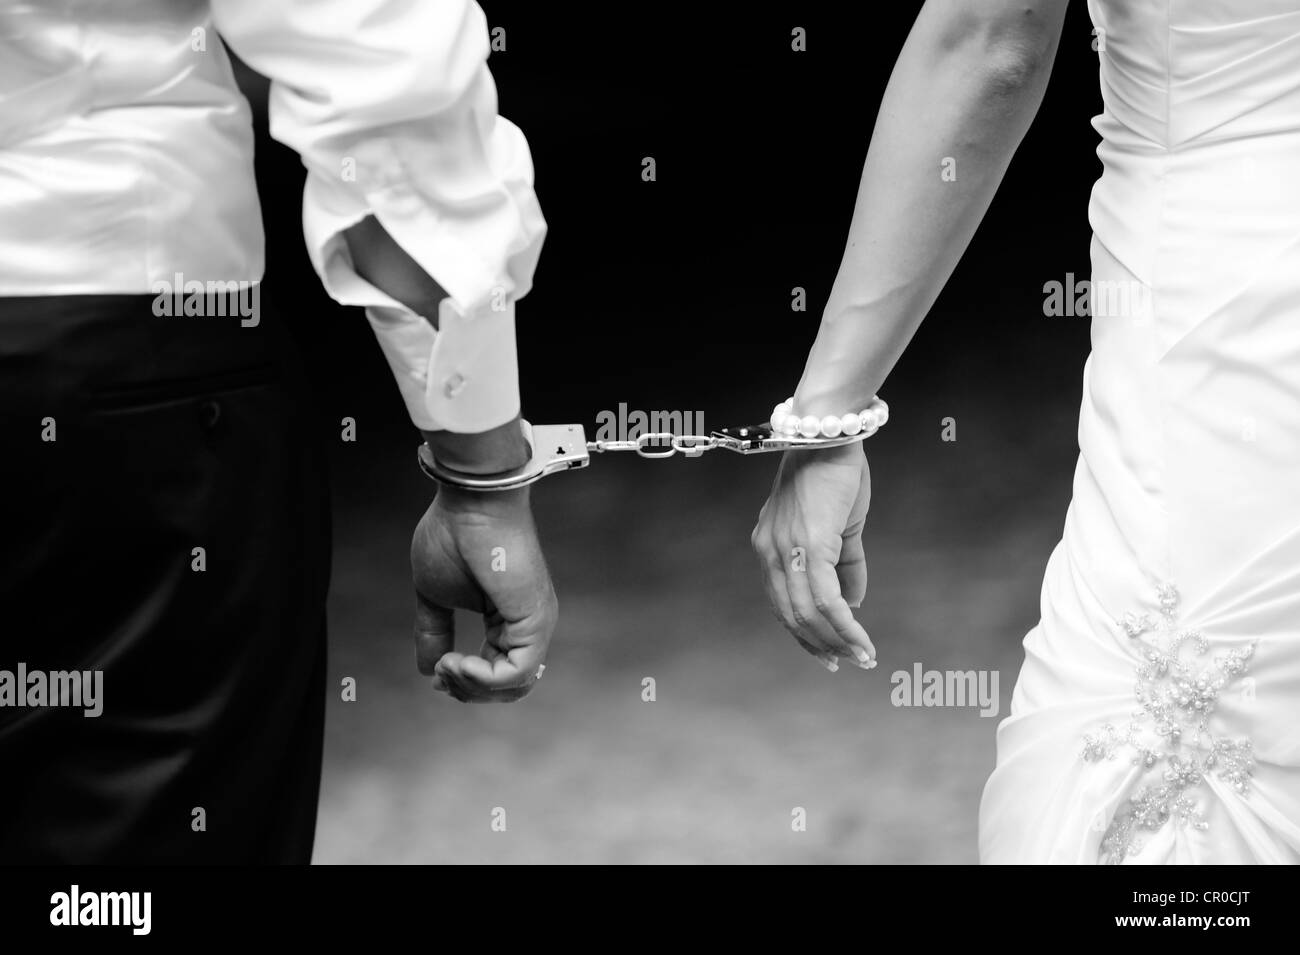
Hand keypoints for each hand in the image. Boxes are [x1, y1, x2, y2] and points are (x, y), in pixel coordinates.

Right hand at [411, 484, 557, 701]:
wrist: (471, 503)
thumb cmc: (454, 535)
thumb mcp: (435, 595)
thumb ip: (433, 632)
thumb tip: (428, 670)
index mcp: (507, 618)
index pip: (497, 672)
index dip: (465, 682)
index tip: (438, 672)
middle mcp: (527, 624)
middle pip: (508, 687)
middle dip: (467, 690)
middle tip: (441, 674)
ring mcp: (535, 624)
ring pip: (515, 686)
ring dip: (473, 686)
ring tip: (448, 666)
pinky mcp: (535, 621)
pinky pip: (517, 673)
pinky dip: (484, 679)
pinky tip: (458, 662)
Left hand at [750, 442, 875, 670]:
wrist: (830, 430)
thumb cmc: (834, 471)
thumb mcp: (839, 525)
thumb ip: (845, 564)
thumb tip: (852, 603)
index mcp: (769, 545)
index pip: (782, 603)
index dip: (804, 633)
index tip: (827, 655)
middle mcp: (769, 551)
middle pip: (792, 615)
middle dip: (821, 644)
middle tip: (848, 663)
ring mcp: (785, 548)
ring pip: (808, 613)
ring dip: (836, 641)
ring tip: (862, 656)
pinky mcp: (810, 543)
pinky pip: (827, 598)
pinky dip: (845, 626)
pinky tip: (862, 640)